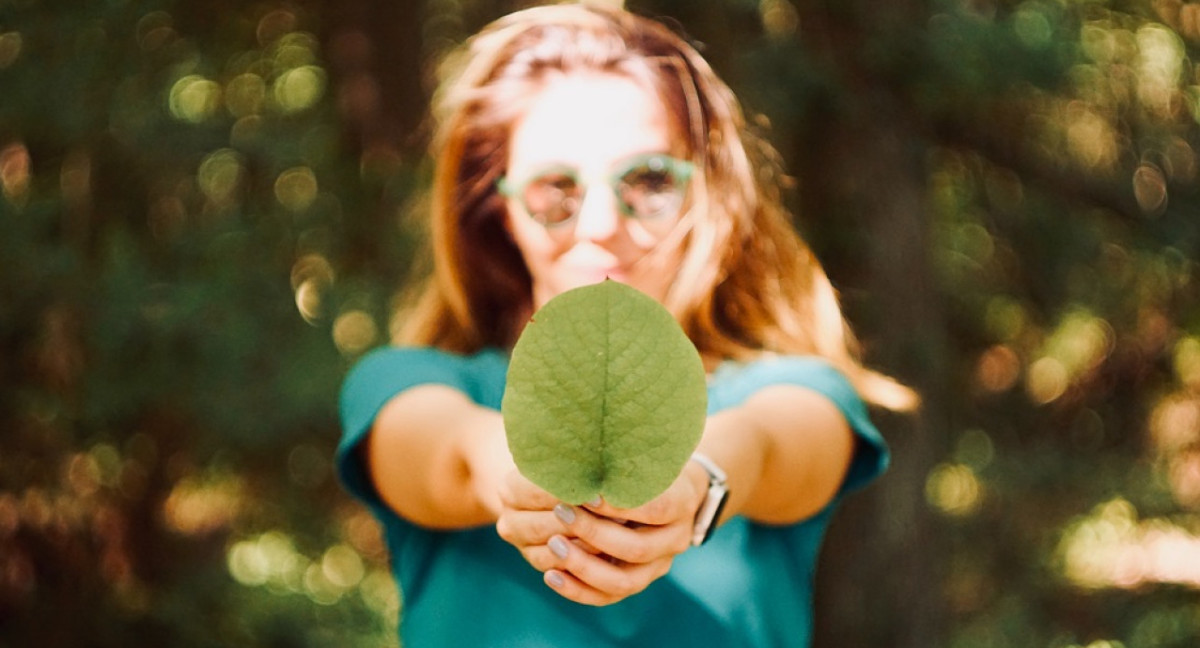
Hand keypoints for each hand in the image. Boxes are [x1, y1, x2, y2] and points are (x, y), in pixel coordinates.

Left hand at [496, 464, 707, 605]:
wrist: (674, 492)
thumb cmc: (650, 464)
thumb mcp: (645, 453)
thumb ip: (622, 457)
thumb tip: (581, 446)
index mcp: (682, 503)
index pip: (654, 508)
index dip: (618, 504)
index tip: (586, 494)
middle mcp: (675, 540)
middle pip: (635, 548)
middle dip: (593, 533)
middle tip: (559, 513)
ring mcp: (658, 566)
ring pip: (622, 581)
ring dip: (583, 566)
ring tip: (552, 545)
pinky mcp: (638, 580)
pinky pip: (608, 597)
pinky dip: (578, 590)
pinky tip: (551, 574)